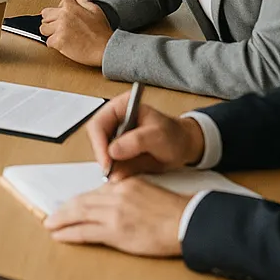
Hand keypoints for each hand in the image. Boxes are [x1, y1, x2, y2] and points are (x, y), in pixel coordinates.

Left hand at [40, 0, 113, 65]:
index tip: (64, 20)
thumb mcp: (95, 9)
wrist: (105, 47)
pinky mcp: (58, 41)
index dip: (59, 15)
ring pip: (44, 29)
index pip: (53, 8)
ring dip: (51, 33)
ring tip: (61, 37)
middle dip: (51, 22)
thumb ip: (81, 1)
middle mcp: (63, 15)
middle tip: (59, 29)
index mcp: (70, 6)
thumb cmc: (102, 31)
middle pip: (45, 16)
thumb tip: (72, 0)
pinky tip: (64, 45)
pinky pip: (48, 42)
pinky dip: (54, 45)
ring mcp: (60, 28)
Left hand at [44, 177, 187, 256]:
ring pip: (79, 214)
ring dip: (61, 220)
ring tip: (51, 225)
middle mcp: (116, 195)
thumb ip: (128, 194)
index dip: (79, 201)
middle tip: (52, 215)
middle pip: (82, 201)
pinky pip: (85, 231)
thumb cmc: (173, 211)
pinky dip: (70, 233)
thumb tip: (113, 203)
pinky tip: (61, 235)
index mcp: (124, 184)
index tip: (70, 205)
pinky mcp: (115, 230)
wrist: (186, 221)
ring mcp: (114, 213)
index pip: (94, 192)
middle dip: (64, 209)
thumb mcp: (147, 191)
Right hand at [85, 92, 204, 179]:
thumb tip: (113, 151)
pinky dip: (116, 170)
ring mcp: (115, 136)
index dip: (99, 143)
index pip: (98, 124)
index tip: (107, 161)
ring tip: (123, 173)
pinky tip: (127, 173)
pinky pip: (110, 163)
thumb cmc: (174, 135)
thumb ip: (136, 141)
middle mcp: (114, 120)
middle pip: (96, 139)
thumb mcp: (158, 135)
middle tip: (111, 173)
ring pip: (101, 153)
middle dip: (103, 157)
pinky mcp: (118, 151)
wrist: (184, 146)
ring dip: (109, 166)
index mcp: (121, 106)